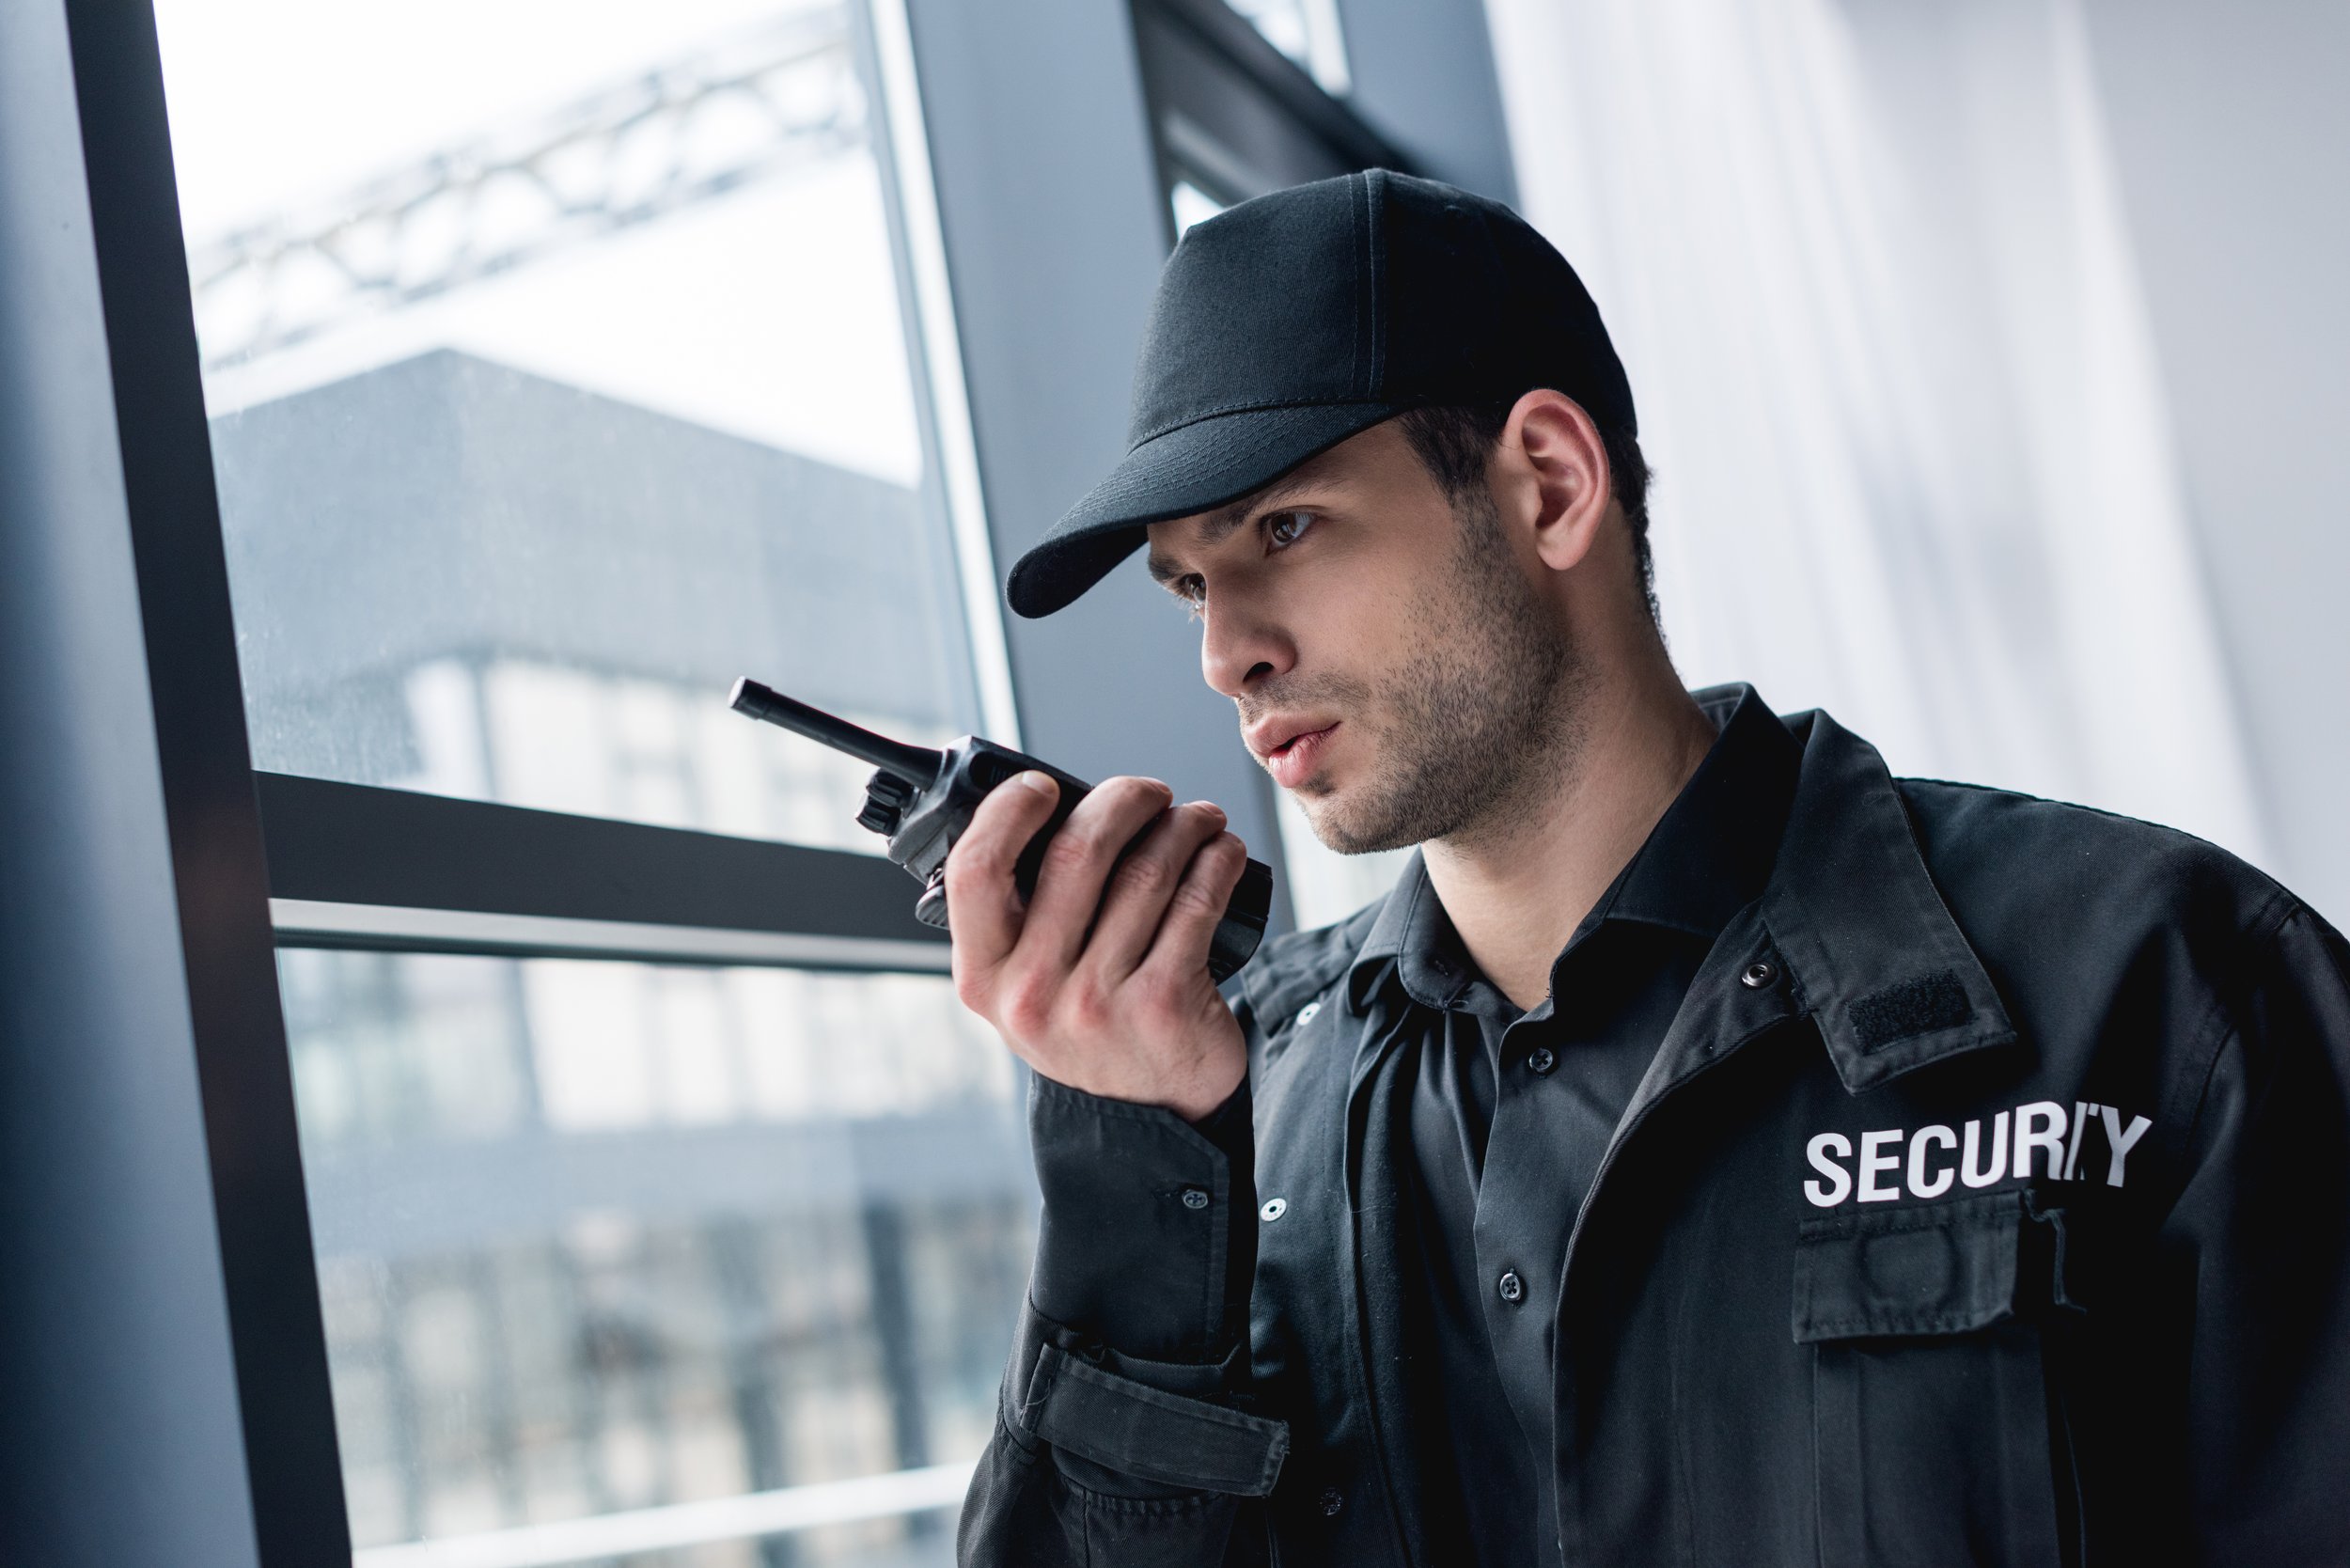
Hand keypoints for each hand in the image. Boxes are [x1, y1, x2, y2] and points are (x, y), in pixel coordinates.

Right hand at [945, 772, 1249, 1120]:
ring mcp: (1098, 1001)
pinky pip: (1196, 903)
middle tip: (1149, 793)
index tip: (1042, 786)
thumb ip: (1020, 914)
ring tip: (1197, 820)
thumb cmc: (1088, 1027)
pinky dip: (1216, 862)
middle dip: (1123, 799)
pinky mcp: (1164, 1004)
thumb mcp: (1025, 986)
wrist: (1147, 1116)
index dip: (1008, 810)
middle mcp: (1032, 991)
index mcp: (983, 975)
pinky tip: (1221, 852)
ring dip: (1182, 826)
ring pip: (1146, 871)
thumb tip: (1055, 809)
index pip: (975, 869)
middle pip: (1075, 851)